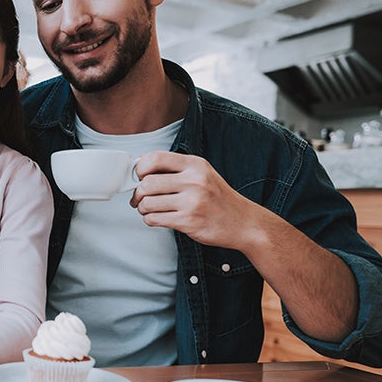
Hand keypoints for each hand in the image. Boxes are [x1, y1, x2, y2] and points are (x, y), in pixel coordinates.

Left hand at [129, 151, 261, 249]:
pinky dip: (150, 220)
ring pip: (147, 203)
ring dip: (142, 208)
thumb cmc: (219, 199)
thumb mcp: (202, 174)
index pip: (155, 158)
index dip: (140, 168)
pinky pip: (154, 219)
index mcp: (195, 165)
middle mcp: (194, 181)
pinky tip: (157, 218)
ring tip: (149, 209)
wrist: (244, 223)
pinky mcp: (189, 221)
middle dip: (137, 193)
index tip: (139, 176)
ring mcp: (192, 202)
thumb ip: (176, 170)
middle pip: (147, 183)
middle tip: (139, 198)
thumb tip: (142, 170)